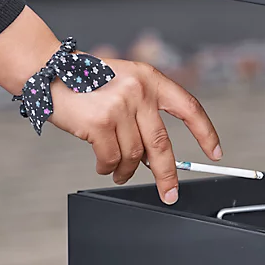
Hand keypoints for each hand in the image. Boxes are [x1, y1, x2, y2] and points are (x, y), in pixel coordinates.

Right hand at [0, 7, 221, 201]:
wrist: (48, 71)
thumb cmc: (86, 81)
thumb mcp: (125, 83)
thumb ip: (144, 111)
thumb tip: (155, 156)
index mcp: (151, 79)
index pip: (189, 108)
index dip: (206, 133)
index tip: (216, 152)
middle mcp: (139, 91)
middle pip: (162, 143)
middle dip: (167, 174)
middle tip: (169, 192)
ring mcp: (119, 106)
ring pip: (133, 155)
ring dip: (126, 170)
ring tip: (118, 171)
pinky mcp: (99, 123)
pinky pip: (111, 158)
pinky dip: (108, 168)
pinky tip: (103, 166)